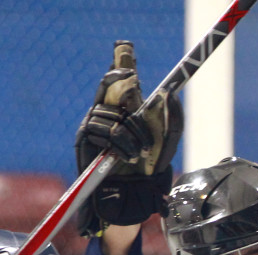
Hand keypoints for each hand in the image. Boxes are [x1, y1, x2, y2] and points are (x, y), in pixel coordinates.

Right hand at [74, 40, 183, 235]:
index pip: (115, 82)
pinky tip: (128, 158)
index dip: (119, 67)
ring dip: (130, 134)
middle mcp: (105, 113)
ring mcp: (92, 124)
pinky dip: (120, 144)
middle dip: (128, 99)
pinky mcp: (84, 139)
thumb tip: (170, 93)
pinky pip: (104, 131)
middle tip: (140, 106)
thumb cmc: (148, 169)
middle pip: (109, 89)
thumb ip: (173, 120)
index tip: (128, 56)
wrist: (132, 195)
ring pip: (112, 115)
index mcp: (123, 111)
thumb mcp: (167, 143)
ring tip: (139, 154)